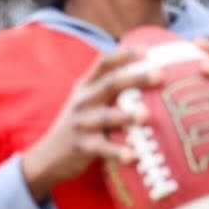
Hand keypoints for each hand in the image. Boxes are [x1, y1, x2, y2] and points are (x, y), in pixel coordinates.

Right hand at [21, 46, 160, 200]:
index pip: (104, 64)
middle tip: (160, 75)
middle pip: (110, 84)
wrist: (48, 156)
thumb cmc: (79, 127)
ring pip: (105, 117)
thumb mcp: (86, 103)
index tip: (147, 51)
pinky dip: (117, 152)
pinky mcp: (82, 146)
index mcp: (85, 88)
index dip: (125, 55)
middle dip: (135, 78)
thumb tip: (141, 76)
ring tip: (146, 115)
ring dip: (126, 115)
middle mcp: (82, 102)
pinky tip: (133, 156)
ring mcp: (81, 124)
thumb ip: (106, 90)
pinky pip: (102, 148)